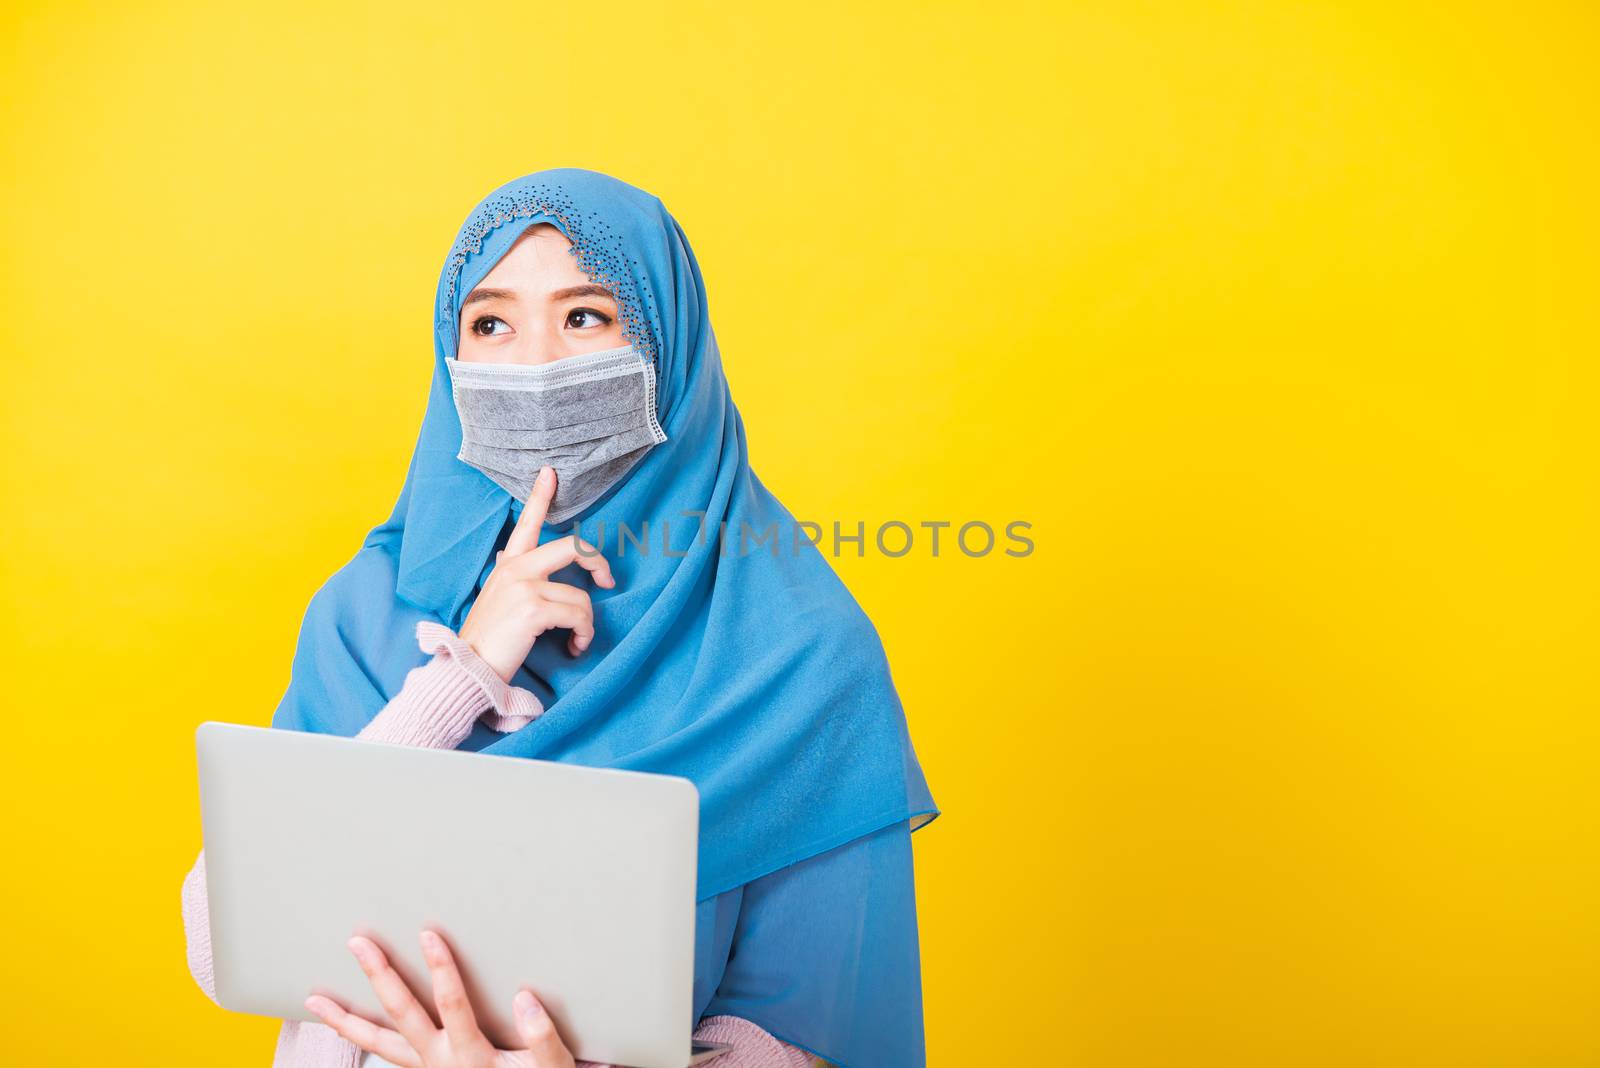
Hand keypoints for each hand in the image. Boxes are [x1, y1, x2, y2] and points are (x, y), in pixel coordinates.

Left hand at [306, 929, 576, 1067]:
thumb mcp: (551, 1067)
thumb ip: (542, 1036)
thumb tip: (524, 999)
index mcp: (471, 1057)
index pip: (451, 1005)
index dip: (441, 969)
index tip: (428, 934)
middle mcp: (440, 1063)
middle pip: (401, 1016)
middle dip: (379, 976)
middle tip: (358, 943)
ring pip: (379, 1044)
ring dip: (345, 1020)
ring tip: (315, 1000)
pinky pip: (385, 1053)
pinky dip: (359, 1037)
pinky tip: (343, 1022)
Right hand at [458, 466, 616, 681]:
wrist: (468, 669)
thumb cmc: (487, 640)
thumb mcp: (494, 597)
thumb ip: (508, 574)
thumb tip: (510, 552)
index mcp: (508, 564)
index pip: (526, 523)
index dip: (540, 496)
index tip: (551, 472)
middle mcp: (515, 568)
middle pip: (572, 547)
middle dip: (597, 562)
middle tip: (606, 581)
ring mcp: (524, 586)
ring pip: (581, 596)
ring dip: (587, 623)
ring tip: (577, 639)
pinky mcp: (533, 609)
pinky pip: (578, 616)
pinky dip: (583, 635)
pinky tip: (574, 648)